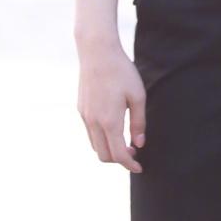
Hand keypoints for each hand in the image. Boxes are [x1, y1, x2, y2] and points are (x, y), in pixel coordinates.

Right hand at [76, 40, 146, 172]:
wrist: (97, 52)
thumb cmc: (121, 72)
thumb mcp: (137, 95)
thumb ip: (138, 122)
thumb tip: (138, 144)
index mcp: (110, 122)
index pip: (119, 154)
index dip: (130, 165)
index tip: (140, 168)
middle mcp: (94, 123)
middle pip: (104, 155)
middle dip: (119, 160)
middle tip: (133, 152)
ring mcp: (85, 116)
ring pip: (95, 145)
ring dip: (109, 149)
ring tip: (124, 140)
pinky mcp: (81, 108)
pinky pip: (90, 132)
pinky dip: (101, 138)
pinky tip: (112, 127)